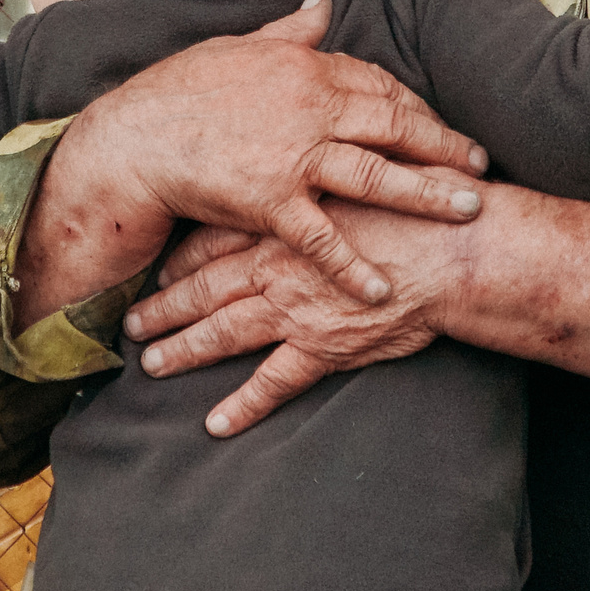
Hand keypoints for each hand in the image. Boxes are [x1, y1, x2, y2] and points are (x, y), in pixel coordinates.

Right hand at [55, 0, 488, 304]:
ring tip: (468, 209)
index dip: (416, 106)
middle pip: (396, 125)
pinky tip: (384, 290)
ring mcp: (295, 155)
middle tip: (480, 163)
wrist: (131, 140)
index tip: (440, 124)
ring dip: (429, 194)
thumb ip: (288, 29)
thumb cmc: (177, 92)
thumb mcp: (236, 47)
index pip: (379, 84)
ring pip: (378, 175)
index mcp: (305, 66)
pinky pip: (324, 238)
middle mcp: (310, 106)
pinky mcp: (272, 201)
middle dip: (444, 145)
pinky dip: (355, 266)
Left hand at [124, 190, 479, 436]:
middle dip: (165, 306)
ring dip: (184, 351)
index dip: (183, 256)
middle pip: (205, 287)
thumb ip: (328, 175)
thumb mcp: (362, 170)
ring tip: (152, 365)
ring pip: (223, 332)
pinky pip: (274, 382)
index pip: (216, 238)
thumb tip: (313, 166)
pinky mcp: (323, 346)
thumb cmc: (419, 205)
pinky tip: (216, 424)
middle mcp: (278, 263)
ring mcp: (296, 307)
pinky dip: (243, 405)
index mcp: (284, 219)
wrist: (457, 246)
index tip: (160, 266)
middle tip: (132, 322)